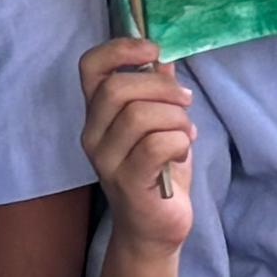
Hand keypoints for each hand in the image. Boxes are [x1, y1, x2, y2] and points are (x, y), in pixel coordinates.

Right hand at [78, 37, 194, 249]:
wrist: (155, 227)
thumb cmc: (158, 169)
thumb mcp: (161, 120)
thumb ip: (158, 89)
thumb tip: (164, 56)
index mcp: (98, 113)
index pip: (90, 67)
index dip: (121, 48)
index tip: (154, 50)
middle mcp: (93, 134)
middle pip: (117, 89)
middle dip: (162, 88)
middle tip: (185, 101)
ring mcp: (106, 161)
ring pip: (140, 115)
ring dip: (176, 118)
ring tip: (186, 132)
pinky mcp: (127, 183)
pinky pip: (156, 145)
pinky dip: (180, 142)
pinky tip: (182, 152)